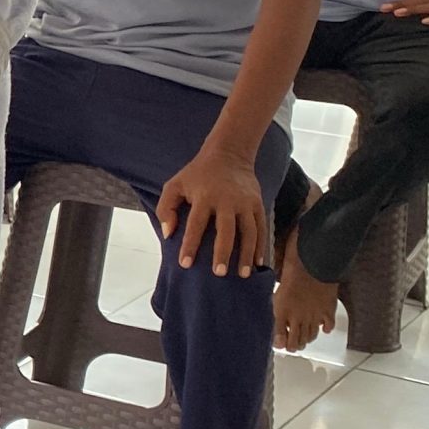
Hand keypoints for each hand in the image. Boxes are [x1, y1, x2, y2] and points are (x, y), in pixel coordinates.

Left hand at [156, 146, 267, 275]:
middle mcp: (227, 200)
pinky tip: (258, 262)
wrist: (229, 154)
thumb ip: (166, 208)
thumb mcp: (175, 184)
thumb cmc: (197, 173)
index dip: (190, 245)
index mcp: (204, 196)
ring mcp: (245, 202)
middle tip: (219, 274)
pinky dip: (261, 245)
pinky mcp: (258, 203)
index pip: (196, 225)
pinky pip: (261, 227)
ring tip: (242, 274)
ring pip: (249, 232)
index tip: (186, 264)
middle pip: (226, 230)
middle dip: (223, 253)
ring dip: (246, 254)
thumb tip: (168, 234)